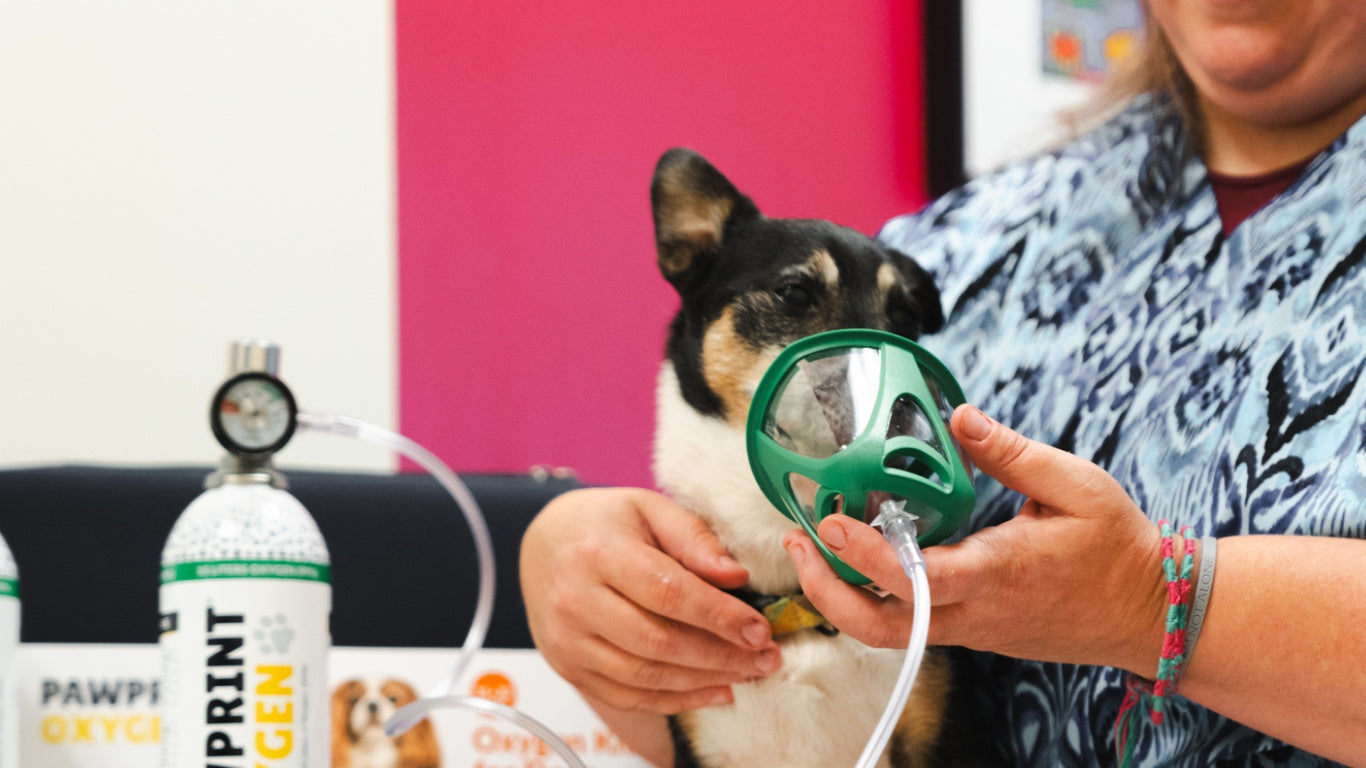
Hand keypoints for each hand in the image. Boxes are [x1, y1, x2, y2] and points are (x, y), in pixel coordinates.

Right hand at [520, 487, 780, 713]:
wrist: (542, 544)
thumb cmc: (603, 523)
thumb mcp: (648, 508)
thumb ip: (693, 538)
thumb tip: (735, 577)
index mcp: (598, 552)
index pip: (667, 592)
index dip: (718, 615)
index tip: (760, 628)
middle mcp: (576, 600)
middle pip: (657, 641)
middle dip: (721, 655)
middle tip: (766, 657)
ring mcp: (568, 640)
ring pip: (645, 676)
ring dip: (704, 681)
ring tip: (748, 673)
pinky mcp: (569, 667)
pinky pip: (627, 696)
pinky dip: (675, 700)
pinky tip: (713, 690)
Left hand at [785, 405, 1168, 674]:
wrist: (1153, 613)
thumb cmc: (1118, 548)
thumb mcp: (1075, 484)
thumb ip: (1012, 452)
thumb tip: (959, 417)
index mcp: (997, 573)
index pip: (915, 578)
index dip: (863, 554)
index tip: (827, 522)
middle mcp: (975, 613)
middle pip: (881, 626)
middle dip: (826, 591)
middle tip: (797, 542)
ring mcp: (973, 630)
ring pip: (890, 631)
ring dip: (844, 595)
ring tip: (815, 546)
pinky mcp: (976, 633)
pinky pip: (912, 624)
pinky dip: (876, 596)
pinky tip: (864, 556)